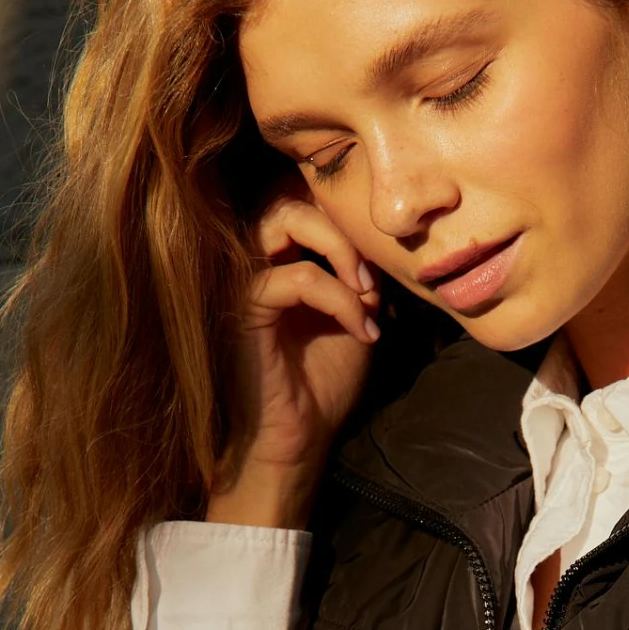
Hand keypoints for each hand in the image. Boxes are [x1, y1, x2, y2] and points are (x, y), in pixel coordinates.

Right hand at [208, 178, 379, 528]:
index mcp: (278, 255)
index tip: (381, 265)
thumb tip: (384, 240)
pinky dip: (341, 300)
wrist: (298, 438)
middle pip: (289, 191)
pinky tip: (363, 331)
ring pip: (283, 216)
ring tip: (368, 292)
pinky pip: (297, 277)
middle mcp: (254, 258)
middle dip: (344, 225)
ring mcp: (244, 279)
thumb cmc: (322, 382)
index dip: (345, 214)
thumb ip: (362, 272)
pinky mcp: (245, 307)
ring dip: (340, 248)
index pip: (301, 195)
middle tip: (375, 276)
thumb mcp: (357, 315)